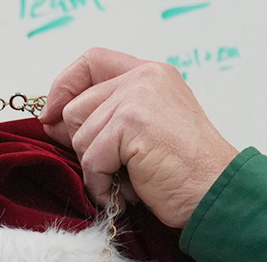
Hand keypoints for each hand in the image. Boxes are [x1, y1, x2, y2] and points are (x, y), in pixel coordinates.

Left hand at [43, 50, 238, 229]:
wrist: (215, 192)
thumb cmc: (185, 172)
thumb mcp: (146, 131)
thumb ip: (108, 116)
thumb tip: (54, 122)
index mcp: (150, 74)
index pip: (91, 61)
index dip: (64, 87)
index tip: (51, 116)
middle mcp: (144, 78)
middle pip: (77, 106)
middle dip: (83, 146)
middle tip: (111, 171)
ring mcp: (138, 97)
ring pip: (80, 135)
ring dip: (96, 170)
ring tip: (126, 183)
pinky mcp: (132, 123)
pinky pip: (91, 158)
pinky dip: (101, 185)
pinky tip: (125, 194)